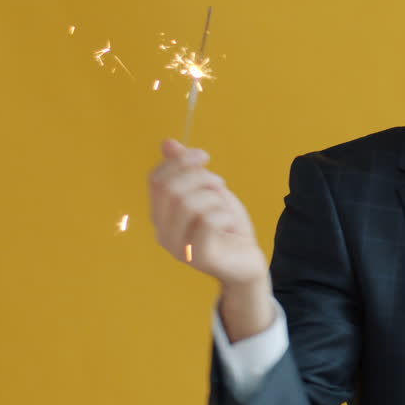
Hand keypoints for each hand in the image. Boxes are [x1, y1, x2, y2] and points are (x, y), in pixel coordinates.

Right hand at [148, 139, 267, 287]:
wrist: (248, 262)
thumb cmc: (227, 226)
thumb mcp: (209, 192)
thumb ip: (187, 170)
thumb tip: (168, 142)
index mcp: (161, 214)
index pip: (156, 179)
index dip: (181, 161)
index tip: (205, 156)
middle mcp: (163, 231)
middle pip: (171, 188)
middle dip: (201, 177)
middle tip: (220, 185)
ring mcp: (178, 247)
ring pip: (189, 203)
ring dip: (215, 198)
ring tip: (225, 208)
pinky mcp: (198, 256)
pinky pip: (206, 222)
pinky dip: (223, 214)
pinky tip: (229, 223)